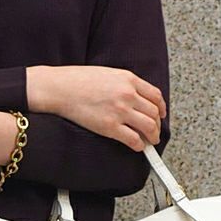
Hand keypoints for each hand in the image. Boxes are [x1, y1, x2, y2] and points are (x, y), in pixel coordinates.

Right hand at [28, 64, 166, 151]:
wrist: (60, 88)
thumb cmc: (77, 80)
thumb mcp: (107, 73)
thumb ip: (124, 84)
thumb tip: (134, 97)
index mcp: (128, 79)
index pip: (155, 95)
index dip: (160, 108)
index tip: (160, 114)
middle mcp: (128, 94)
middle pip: (154, 113)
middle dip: (157, 125)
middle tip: (155, 132)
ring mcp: (120, 111)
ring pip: (148, 127)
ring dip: (152, 137)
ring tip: (150, 141)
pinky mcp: (110, 127)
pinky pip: (133, 140)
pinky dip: (139, 145)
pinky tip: (137, 146)